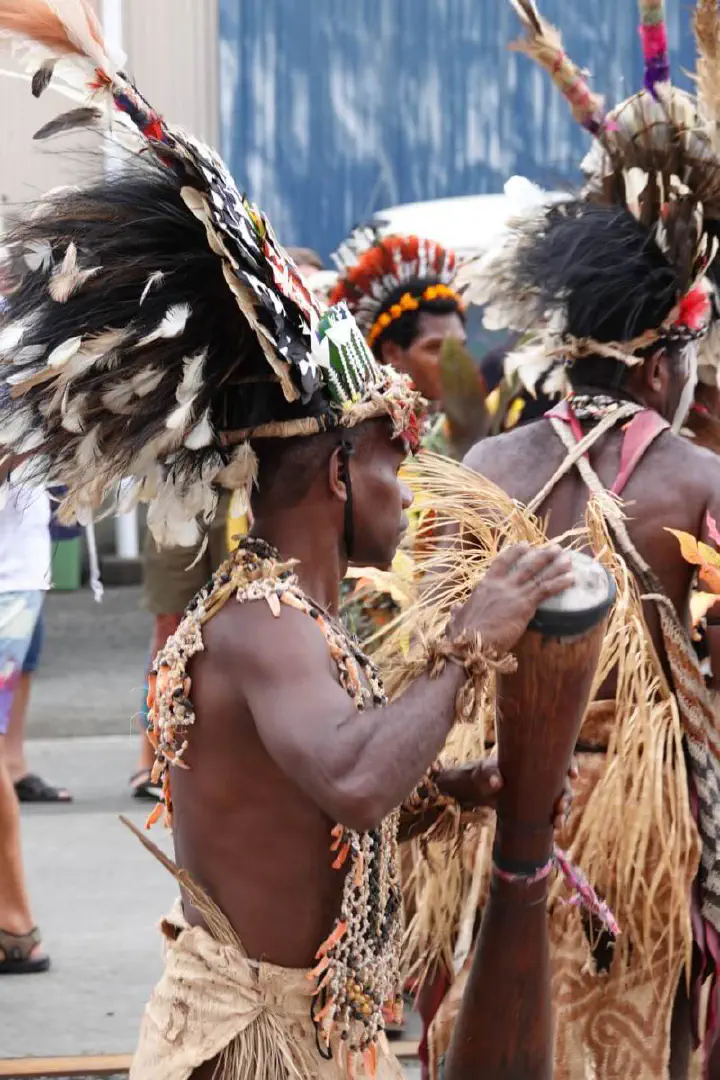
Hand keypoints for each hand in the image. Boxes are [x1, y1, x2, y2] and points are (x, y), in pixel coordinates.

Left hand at [436, 756, 577, 830]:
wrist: (480, 789)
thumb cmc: (484, 773)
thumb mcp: (485, 771)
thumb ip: (490, 774)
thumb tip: (497, 783)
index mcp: (535, 758)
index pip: (559, 757)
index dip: (571, 763)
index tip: (572, 774)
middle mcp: (544, 773)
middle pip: (564, 782)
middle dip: (566, 796)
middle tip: (560, 808)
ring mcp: (543, 790)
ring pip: (561, 799)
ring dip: (564, 811)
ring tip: (558, 823)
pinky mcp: (539, 805)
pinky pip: (553, 812)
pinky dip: (556, 820)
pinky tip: (556, 829)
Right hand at [451, 542, 573, 653]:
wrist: (471, 643)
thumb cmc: (461, 634)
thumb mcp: (457, 619)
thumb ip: (458, 612)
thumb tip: (454, 610)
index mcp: (485, 586)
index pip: (501, 562)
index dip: (514, 553)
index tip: (525, 545)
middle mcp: (500, 585)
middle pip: (525, 565)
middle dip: (542, 555)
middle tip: (555, 548)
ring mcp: (513, 593)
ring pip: (539, 575)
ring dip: (555, 566)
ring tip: (568, 559)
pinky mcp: (524, 605)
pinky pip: (545, 590)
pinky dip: (559, 583)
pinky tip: (571, 579)